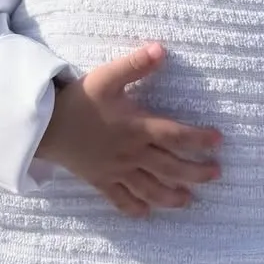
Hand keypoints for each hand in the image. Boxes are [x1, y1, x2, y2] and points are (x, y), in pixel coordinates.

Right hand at [36, 43, 222, 216]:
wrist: (44, 126)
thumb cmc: (78, 100)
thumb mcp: (107, 77)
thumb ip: (135, 64)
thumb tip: (161, 49)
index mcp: (136, 127)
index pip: (175, 135)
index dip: (199, 139)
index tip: (218, 141)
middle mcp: (131, 153)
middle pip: (170, 167)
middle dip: (196, 173)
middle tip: (216, 174)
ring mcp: (116, 171)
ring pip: (150, 189)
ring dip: (172, 196)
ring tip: (189, 200)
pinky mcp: (100, 181)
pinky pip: (120, 200)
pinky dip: (135, 209)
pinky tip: (146, 214)